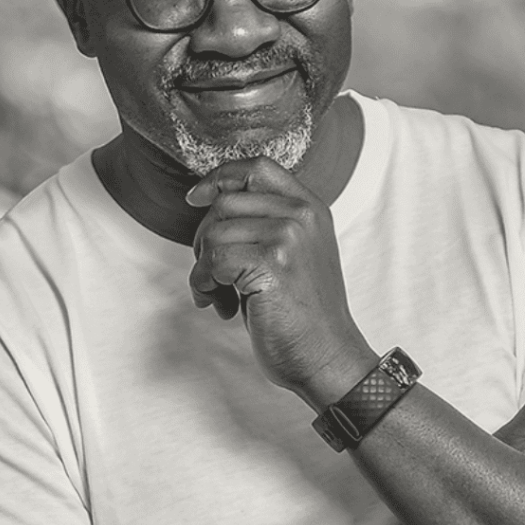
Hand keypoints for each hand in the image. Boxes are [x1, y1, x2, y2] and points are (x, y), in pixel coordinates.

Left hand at [187, 157, 375, 405]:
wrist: (327, 357)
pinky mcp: (272, 264)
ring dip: (203, 270)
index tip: (197, 198)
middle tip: (214, 275)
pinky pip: (213, 261)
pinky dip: (205, 285)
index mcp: (310, 208)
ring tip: (221, 296)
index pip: (257, 168)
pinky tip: (222, 306)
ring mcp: (289, 237)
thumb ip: (264, 224)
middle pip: (225, 203)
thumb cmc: (304, 315)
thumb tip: (208, 203)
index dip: (220, 178)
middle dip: (205, 240)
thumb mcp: (293, 254)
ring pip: (213, 233)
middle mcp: (302, 216)